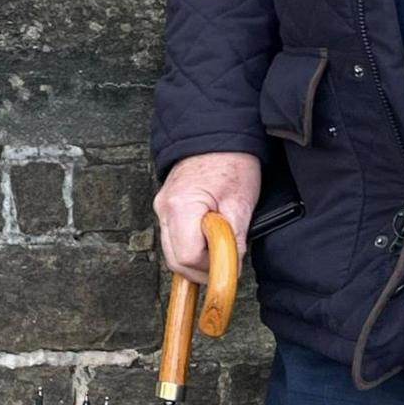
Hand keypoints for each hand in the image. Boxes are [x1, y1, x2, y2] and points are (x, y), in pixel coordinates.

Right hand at [154, 152, 259, 283]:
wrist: (217, 135)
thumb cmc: (231, 162)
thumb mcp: (241, 202)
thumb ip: (233, 238)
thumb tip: (230, 266)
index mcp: (180, 206)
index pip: (188, 258)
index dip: (211, 267)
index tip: (230, 263)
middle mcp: (164, 209)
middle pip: (175, 261)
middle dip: (202, 269)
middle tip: (226, 262)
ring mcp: (162, 208)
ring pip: (173, 253)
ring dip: (197, 259)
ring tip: (219, 246)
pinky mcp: (167, 208)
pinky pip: (174, 239)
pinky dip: (192, 246)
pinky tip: (209, 241)